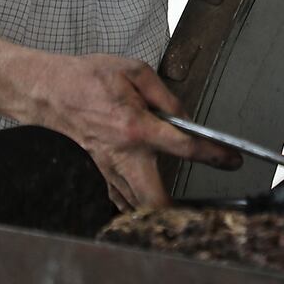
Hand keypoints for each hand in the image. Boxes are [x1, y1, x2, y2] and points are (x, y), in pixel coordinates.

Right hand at [24, 53, 241, 211]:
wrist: (51, 90)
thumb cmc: (91, 77)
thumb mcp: (135, 71)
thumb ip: (165, 96)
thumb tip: (185, 117)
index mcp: (136, 126)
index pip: (183, 146)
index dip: (213, 154)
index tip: (231, 160)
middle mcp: (124, 153)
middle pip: (155, 199)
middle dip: (180, 211)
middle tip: (203, 209)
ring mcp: (110, 166)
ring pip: (137, 205)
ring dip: (159, 211)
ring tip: (183, 210)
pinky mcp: (101, 170)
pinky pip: (121, 197)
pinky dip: (136, 206)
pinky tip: (150, 206)